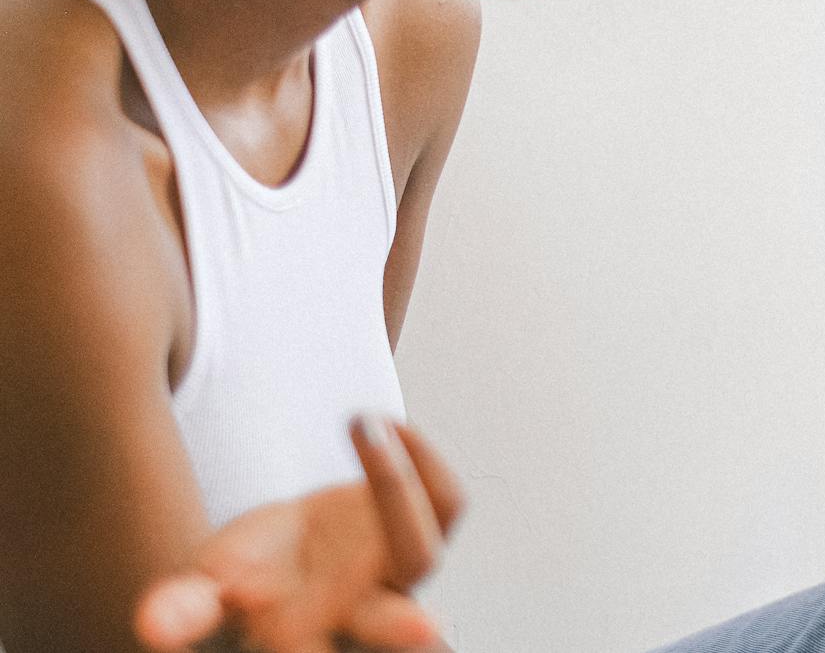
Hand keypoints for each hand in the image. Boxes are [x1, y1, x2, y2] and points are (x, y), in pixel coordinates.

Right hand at [134, 418, 463, 652]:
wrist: (286, 560)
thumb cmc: (240, 587)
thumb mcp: (206, 592)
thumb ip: (186, 610)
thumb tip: (150, 626)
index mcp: (303, 641)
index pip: (312, 652)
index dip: (308, 649)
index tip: (265, 621)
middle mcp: (361, 616)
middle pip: (389, 626)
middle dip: (405, 630)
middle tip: (430, 628)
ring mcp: (397, 574)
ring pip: (423, 551)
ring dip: (397, 491)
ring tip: (363, 426)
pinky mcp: (420, 530)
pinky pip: (446, 502)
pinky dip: (419, 458)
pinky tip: (373, 422)